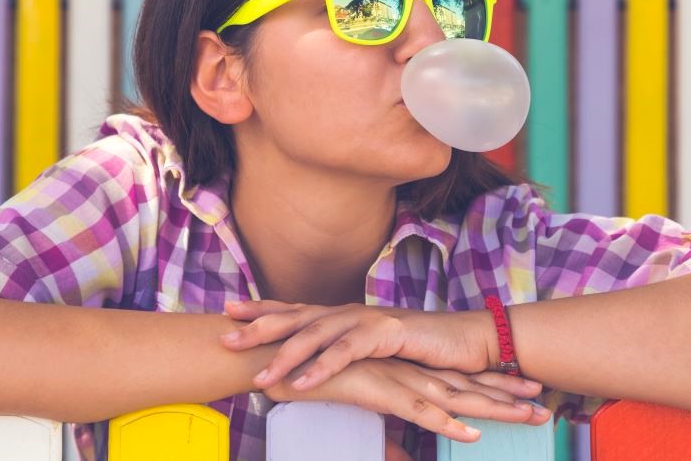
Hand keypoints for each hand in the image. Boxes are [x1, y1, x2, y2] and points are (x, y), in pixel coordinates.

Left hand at [220, 300, 496, 390]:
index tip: (228, 310)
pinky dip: (324, 367)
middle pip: (297, 316)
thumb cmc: (421, 351)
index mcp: (344, 315)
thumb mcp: (375, 353)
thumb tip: (316, 365)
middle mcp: (351, 311)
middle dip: (259, 326)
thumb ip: (346, 355)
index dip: (262, 308)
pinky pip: (348, 352)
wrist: (466, 341)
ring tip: (259, 374)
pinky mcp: (388, 333)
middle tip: (225, 335)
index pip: (295, 309)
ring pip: (317, 334)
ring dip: (285, 354)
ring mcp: (368, 319)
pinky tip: (303, 382)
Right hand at [263, 357, 551, 443]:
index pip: (458, 382)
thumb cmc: (310, 376)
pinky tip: (470, 433)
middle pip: (467, 387)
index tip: (526, 395)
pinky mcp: (377, 389)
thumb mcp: (355, 404)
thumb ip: (383, 425)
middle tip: (545, 407)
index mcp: (404, 371)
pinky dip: (446, 422)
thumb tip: (402, 453)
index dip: (493, 389)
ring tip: (528, 418)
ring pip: (454, 397)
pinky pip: (416, 410)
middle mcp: (405, 371)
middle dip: (508, 398)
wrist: (275, 355)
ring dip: (493, 409)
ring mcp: (394, 378)